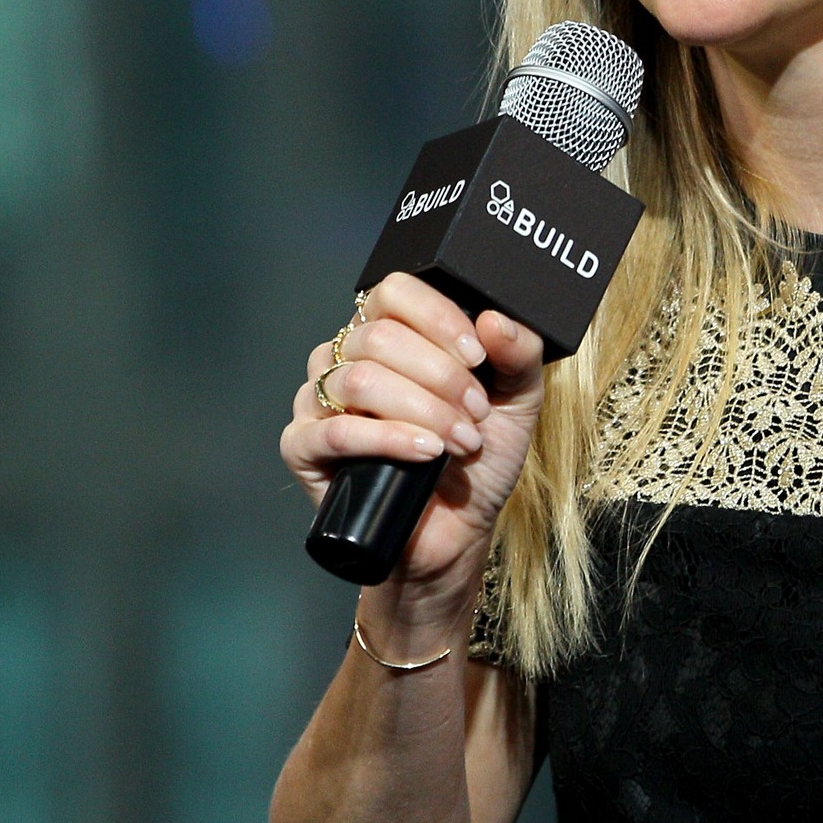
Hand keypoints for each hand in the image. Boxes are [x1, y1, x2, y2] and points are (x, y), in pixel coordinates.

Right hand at [280, 273, 544, 597]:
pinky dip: (387, 439)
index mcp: (389, 333)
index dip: (438, 318)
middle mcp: (345, 358)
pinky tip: (425, 452)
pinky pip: (334, 431)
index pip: (394, 292)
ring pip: (360, 379)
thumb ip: (519, 355)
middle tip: (475, 414)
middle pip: (379, 336)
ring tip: (460, 441)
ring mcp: (318, 402)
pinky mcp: (303, 448)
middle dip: (441, 376)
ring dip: (423, 410)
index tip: (478, 357)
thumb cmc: (479, 458)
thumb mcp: (517, 401)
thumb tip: (495, 320)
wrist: (457, 530)